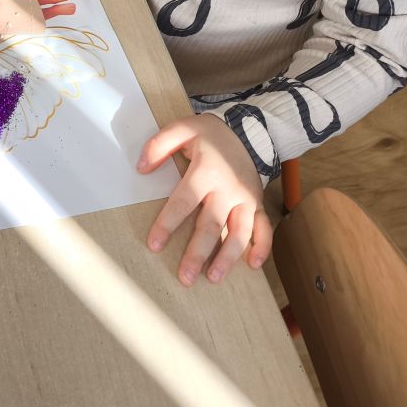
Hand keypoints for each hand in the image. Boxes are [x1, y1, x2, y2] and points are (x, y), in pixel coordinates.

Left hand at [137, 114, 271, 285]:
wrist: (248, 130)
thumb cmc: (210, 133)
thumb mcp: (182, 128)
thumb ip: (159, 145)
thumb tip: (141, 168)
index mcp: (207, 172)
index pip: (183, 201)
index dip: (167, 224)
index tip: (154, 244)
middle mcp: (229, 189)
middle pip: (212, 225)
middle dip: (197, 253)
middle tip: (185, 277)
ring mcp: (247, 199)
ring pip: (240, 233)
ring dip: (227, 258)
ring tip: (214, 278)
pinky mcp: (258, 204)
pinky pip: (265, 228)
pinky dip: (262, 247)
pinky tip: (253, 266)